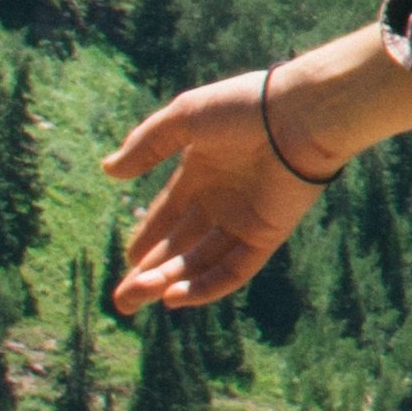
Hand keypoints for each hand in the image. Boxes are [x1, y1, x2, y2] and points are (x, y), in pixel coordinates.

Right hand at [102, 68, 329, 312]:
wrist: (302, 114)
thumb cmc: (246, 108)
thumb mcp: (186, 117)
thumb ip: (147, 144)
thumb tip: (108, 170)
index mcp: (202, 174)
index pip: (169, 216)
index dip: (148, 240)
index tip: (129, 261)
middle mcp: (223, 201)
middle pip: (181, 247)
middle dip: (150, 274)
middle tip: (122, 302)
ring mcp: (245, 219)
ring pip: (201, 262)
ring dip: (169, 281)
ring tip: (137, 297)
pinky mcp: (268, 234)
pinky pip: (235, 269)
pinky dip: (206, 286)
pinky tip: (174, 296)